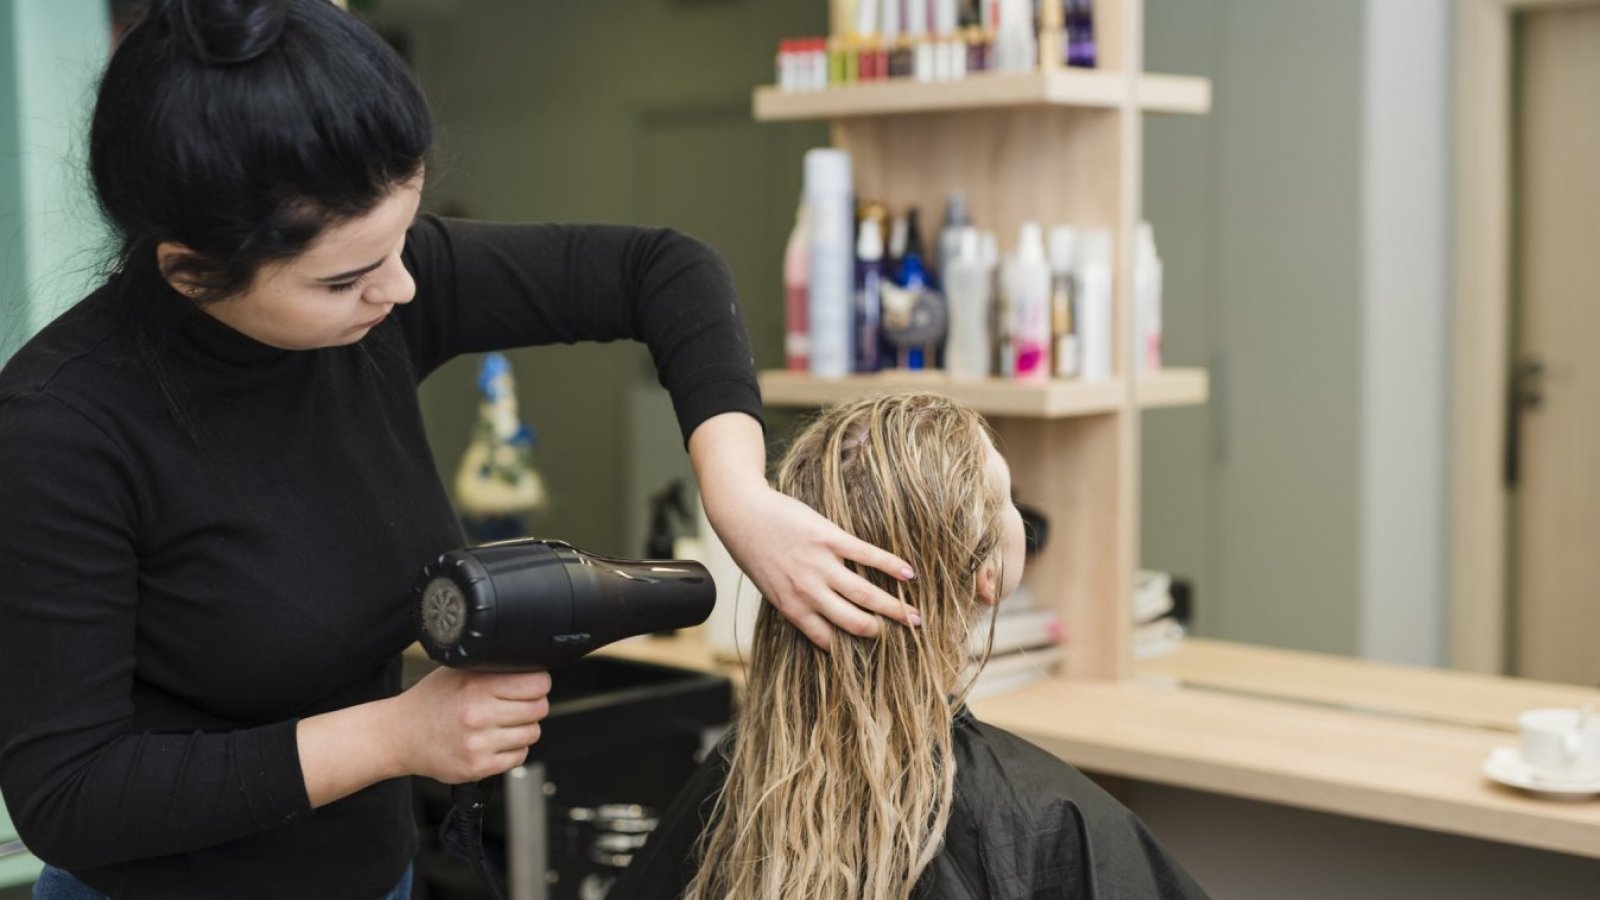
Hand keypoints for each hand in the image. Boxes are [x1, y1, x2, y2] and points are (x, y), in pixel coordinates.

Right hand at [389, 667, 550, 783]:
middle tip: (516, 706)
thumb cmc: (430, 702)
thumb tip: (531, 668)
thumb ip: (492, 669)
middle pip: (539, 709)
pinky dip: (512, 750)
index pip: (537, 683)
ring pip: (532, 734)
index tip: (531, 686)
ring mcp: (478, 742)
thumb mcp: (458, 672)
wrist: (398, 735)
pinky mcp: (477, 766)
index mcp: (476, 684)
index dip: (538, 684)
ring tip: (501, 725)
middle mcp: (478, 713)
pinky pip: (519, 757)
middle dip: (533, 706)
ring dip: (523, 729)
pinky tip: (494, 742)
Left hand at [706, 482, 918, 649]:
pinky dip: (891, 566)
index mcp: (792, 608)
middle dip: (882, 631)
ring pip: (865, 594)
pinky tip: (909, 574)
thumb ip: (796, 604)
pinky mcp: (829, 538)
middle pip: (854, 621)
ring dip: (895, 607)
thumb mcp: (770, 588)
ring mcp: (820, 565)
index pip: (829, 639)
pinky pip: (867, 556)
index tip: (874, 650)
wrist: (742, 514)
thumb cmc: (755, 552)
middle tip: (906, 634)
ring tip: (916, 615)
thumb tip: (823, 621)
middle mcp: (808, 592)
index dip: (853, 648)